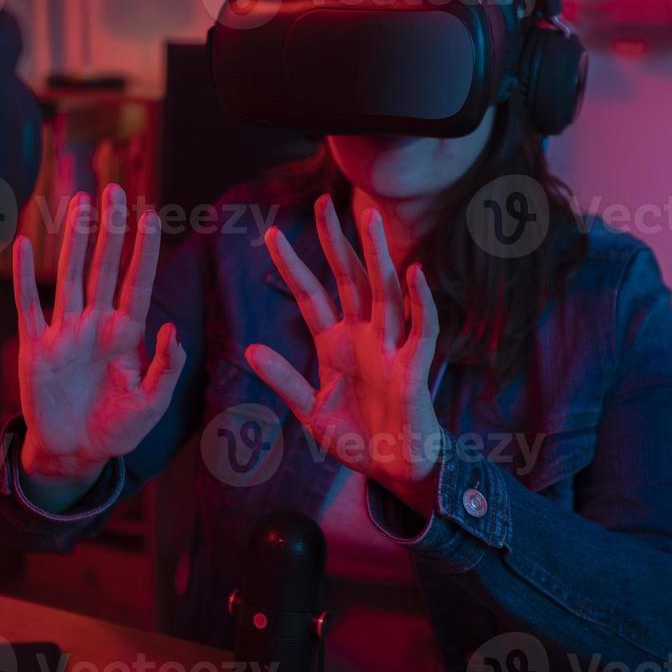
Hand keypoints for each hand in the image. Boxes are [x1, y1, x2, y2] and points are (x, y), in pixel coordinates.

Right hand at [12, 185, 185, 493]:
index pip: (137, 283)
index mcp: (125, 335)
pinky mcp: (35, 348)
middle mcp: (95, 324)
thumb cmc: (116, 431)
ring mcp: (64, 332)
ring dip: (74, 239)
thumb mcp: (151, 405)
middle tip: (115, 190)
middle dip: (110, 229)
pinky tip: (22, 243)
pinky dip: (24, 276)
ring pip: (69, 275)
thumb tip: (170, 329)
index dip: (144, 250)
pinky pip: (28, 305)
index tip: (152, 215)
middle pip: (104, 267)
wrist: (75, 455)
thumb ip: (165, 369)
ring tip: (79, 202)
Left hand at [245, 195, 442, 514]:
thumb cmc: (356, 438)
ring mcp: (390, 347)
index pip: (311, 295)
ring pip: (385, 291)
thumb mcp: (310, 411)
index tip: (271, 234)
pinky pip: (421, 329)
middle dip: (336, 241)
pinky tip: (415, 274)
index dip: (292, 265)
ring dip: (378, 256)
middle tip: (324, 202)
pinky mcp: (414, 367)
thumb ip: (284, 380)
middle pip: (349, 278)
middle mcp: (363, 335)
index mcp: (335, 343)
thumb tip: (250, 349)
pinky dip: (420, 302)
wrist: (393, 469)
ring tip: (370, 219)